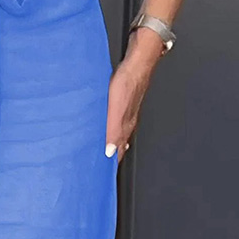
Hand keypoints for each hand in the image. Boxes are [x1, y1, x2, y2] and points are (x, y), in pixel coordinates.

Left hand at [105, 34, 159, 163]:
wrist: (139, 62)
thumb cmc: (128, 82)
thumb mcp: (115, 107)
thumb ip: (112, 130)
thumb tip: (109, 151)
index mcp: (124, 126)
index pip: (116, 152)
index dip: (110, 164)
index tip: (101, 176)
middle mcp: (127, 123)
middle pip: (117, 146)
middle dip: (109, 158)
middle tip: (98, 168)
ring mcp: (127, 114)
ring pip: (119, 136)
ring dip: (111, 146)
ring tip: (102, 155)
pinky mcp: (125, 104)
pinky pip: (118, 124)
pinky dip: (112, 133)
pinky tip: (108, 131)